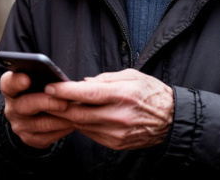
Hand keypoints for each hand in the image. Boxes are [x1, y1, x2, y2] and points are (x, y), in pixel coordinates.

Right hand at [1, 71, 74, 148]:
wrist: (36, 113)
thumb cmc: (40, 89)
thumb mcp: (38, 80)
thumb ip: (44, 77)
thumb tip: (61, 81)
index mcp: (11, 89)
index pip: (8, 83)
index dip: (16, 81)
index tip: (27, 78)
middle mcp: (12, 108)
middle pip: (25, 105)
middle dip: (47, 103)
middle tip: (64, 102)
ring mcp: (19, 125)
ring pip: (40, 124)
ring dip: (61, 119)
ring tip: (77, 113)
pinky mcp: (30, 139)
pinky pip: (47, 137)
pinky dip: (62, 130)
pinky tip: (73, 123)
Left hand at [45, 69, 172, 150]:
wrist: (172, 120)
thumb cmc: (151, 93)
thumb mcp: (131, 76)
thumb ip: (104, 79)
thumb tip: (82, 83)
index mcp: (122, 95)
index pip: (87, 94)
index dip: (65, 91)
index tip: (50, 86)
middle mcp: (118, 116)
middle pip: (78, 114)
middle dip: (59, 106)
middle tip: (47, 98)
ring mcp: (116, 133)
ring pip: (82, 125)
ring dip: (69, 116)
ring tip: (60, 105)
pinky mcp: (116, 144)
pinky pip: (91, 134)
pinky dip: (82, 125)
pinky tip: (81, 116)